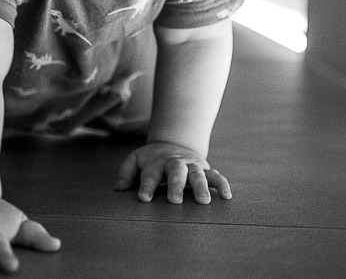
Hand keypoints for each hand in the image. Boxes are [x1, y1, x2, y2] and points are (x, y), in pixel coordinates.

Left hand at [114, 141, 231, 203]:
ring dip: (201, 186)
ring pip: (197, 174)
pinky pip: (216, 176)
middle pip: (176, 171)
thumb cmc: (151, 159)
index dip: (146, 185)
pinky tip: (227, 196)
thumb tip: (118, 187)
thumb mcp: (136, 160)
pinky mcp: (206, 169)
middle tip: (174, 201)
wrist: (174, 143)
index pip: (150, 173)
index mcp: (157, 162)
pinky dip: (222, 184)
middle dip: (175, 185)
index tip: (143, 198)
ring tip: (203, 201)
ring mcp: (192, 165)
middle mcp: (175, 163)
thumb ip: (126, 172)